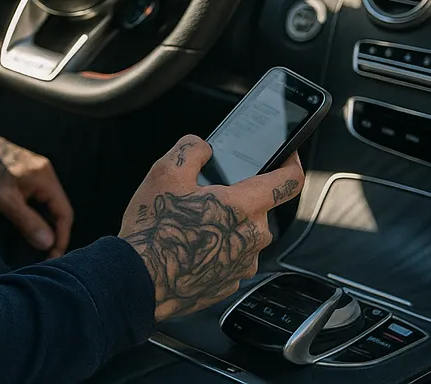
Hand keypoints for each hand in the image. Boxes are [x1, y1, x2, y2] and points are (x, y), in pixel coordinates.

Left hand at [0, 127, 73, 257]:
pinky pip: (40, 199)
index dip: (61, 238)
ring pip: (49, 205)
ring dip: (47, 225)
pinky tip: (30, 226)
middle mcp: (46, 174)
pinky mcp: (28, 175)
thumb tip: (48, 243)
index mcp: (46, 178)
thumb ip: (27, 221)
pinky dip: (38, 215)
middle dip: (55, 233)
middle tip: (46, 256)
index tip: (53, 257)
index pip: (64, 213)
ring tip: (39, 246)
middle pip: (59, 209)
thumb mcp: (5, 199)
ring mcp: (38, 173)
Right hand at [119, 135, 303, 321]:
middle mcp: (251, 237)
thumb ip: (192, 149)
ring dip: (225, 224)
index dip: (290, 163)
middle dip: (236, 197)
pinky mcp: (230, 283)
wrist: (140, 279)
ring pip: (243, 232)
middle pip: (258, 207)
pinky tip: (189, 245)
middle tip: (203, 195)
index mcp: (243, 206)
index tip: (288, 155)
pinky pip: (231, 256)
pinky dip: (216, 247)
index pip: (287, 182)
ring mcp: (243, 264)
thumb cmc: (154, 229)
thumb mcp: (166, 172)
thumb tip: (203, 147)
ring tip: (190, 223)